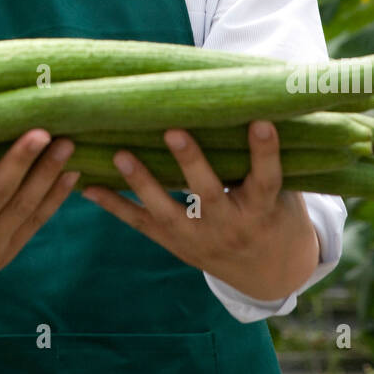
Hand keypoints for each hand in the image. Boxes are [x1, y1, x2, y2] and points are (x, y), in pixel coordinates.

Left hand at [80, 121, 321, 301]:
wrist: (269, 273)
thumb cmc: (276, 214)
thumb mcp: (285, 192)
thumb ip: (268, 159)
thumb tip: (262, 100)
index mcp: (264, 209)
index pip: (268, 178)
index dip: (265, 151)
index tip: (261, 121)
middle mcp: (231, 225)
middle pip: (209, 193)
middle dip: (190, 163)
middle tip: (173, 131)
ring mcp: (199, 238)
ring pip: (167, 211)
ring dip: (142, 182)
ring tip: (120, 154)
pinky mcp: (175, 244)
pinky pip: (141, 224)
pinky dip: (114, 205)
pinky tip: (88, 187)